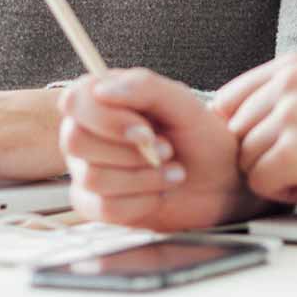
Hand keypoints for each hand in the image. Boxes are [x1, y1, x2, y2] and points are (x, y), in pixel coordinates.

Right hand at [59, 67, 259, 230]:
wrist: (221, 182)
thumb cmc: (202, 137)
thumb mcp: (183, 103)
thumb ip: (144, 87)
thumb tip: (101, 90)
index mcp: (102, 98)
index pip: (75, 102)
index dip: (107, 120)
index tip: (146, 131)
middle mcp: (87, 132)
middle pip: (75, 141)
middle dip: (130, 152)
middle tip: (167, 150)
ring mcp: (87, 169)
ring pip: (93, 177)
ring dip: (143, 178)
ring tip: (171, 171)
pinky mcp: (96, 204)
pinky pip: (103, 208)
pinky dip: (141, 203)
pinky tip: (158, 193)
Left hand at [214, 54, 296, 216]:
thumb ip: (276, 100)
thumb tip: (216, 120)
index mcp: (293, 64)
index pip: (228, 101)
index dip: (247, 135)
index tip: (284, 146)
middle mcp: (289, 81)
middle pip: (234, 135)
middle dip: (263, 158)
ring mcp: (291, 114)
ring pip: (244, 161)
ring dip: (275, 178)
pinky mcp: (295, 151)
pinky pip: (260, 184)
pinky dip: (286, 195)